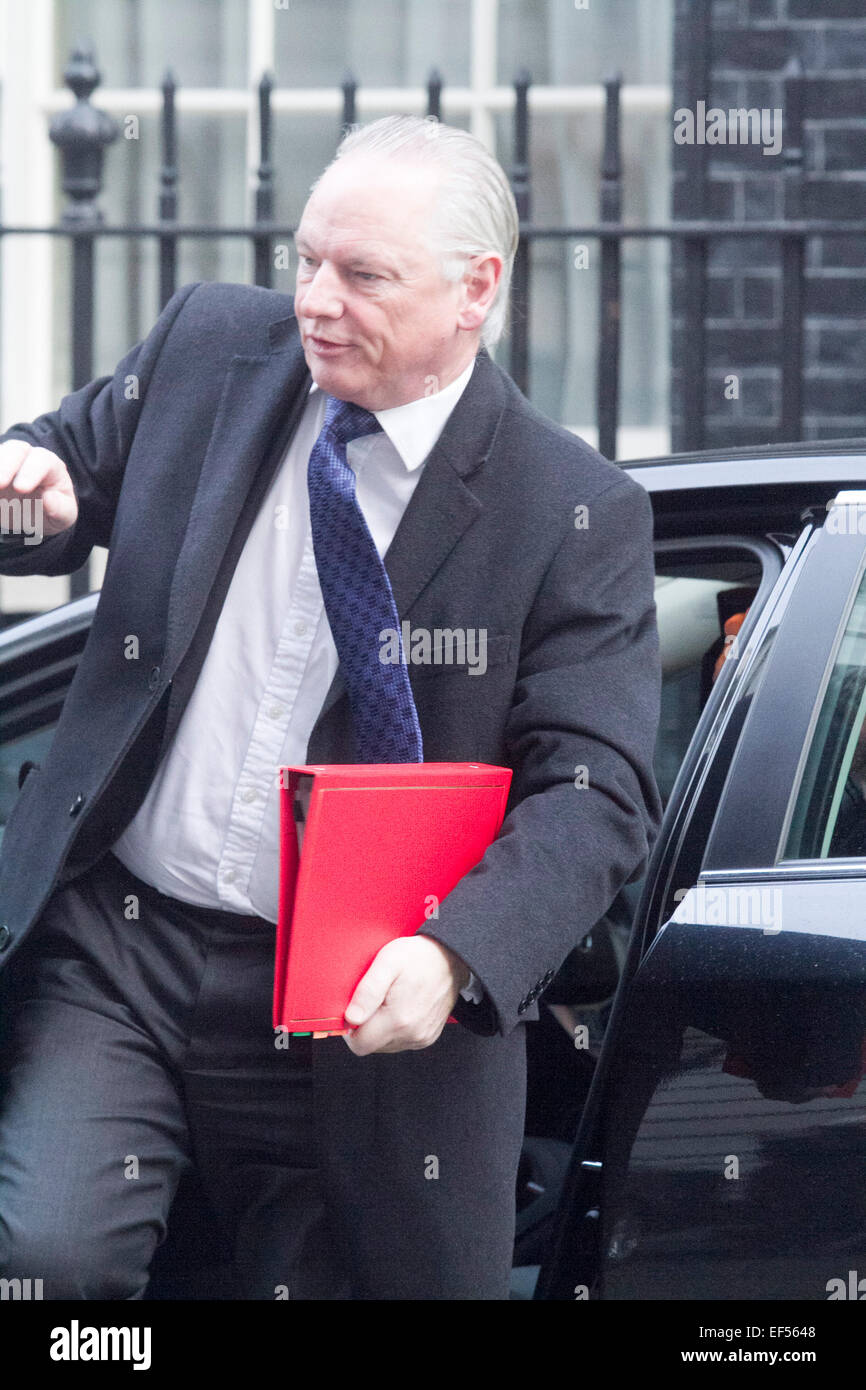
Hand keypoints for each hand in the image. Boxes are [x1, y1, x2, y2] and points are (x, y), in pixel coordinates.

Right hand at [0, 440, 77, 537]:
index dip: (31, 472)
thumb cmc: (53, 510)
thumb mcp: (64, 516)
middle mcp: (27, 457)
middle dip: (6, 465)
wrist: (35, 514)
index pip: (42, 461)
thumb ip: (60, 509)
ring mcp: (7, 460)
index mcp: (51, 465)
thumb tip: (49, 498)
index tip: (21, 489)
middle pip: (16, 449)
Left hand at [343, 935, 470, 1055]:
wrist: (451, 957)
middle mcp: (412, 1034)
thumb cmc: (419, 956)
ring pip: (385, 1046)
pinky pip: (400, 1042)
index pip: (359, 1044)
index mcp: (399, 1019)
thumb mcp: (388, 961)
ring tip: (388, 1001)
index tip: (355, 1008)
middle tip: (374, 999)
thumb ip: (367, 991)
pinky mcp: (428, 1037)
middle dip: (365, 1027)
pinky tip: (400, 1007)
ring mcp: (422, 1038)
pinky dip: (394, 1029)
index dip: (350, 1029)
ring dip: (380, 1028)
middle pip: (372, 1046)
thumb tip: (350, 1018)